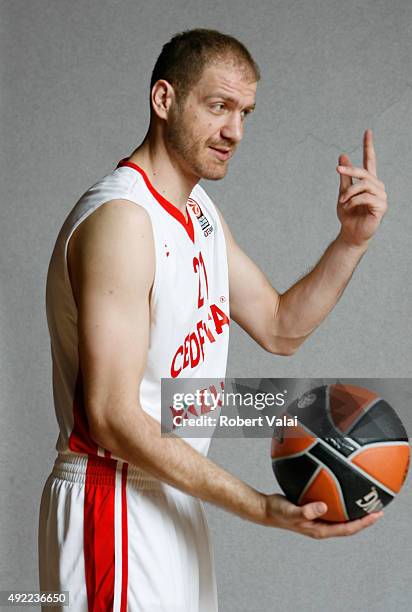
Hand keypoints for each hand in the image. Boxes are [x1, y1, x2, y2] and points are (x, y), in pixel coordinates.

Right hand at [263, 493, 382, 538]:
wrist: (266, 509)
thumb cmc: (278, 512)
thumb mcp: (291, 511)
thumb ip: (306, 510)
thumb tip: (324, 507)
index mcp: (320, 530)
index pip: (347, 529)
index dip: (363, 523)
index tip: (375, 515)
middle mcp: (322, 526)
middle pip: (349, 525)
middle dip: (364, 518)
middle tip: (377, 507)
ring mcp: (319, 519)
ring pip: (341, 516)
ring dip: (354, 510)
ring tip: (364, 498)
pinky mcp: (314, 511)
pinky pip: (332, 506)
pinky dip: (340, 499)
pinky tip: (342, 486)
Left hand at [336, 129, 387, 247]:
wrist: (351, 233)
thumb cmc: (348, 214)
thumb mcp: (343, 193)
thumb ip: (345, 176)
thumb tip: (342, 156)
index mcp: (368, 182)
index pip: (370, 160)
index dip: (368, 146)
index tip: (367, 131)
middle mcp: (377, 187)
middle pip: (365, 172)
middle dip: (350, 170)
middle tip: (337, 170)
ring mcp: (381, 196)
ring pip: (365, 185)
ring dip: (350, 192)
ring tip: (342, 202)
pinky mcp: (381, 207)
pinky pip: (366, 197)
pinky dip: (354, 201)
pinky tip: (349, 207)